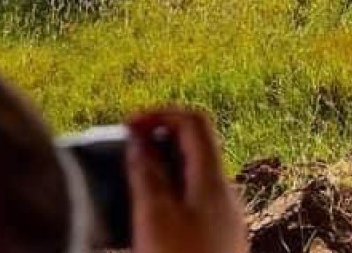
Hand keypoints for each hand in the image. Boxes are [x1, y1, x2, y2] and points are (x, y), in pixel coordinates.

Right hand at [126, 107, 247, 252]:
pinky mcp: (219, 238)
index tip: (129, 126)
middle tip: (126, 150)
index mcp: (213, 179)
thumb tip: (139, 142)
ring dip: (162, 169)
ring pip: (193, 175)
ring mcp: (225, 217)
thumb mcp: (155, 215)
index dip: (160, 114)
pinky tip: (149, 216)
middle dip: (158, 140)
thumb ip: (146, 174)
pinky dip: (169, 194)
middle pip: (194, 147)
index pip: (193, 121)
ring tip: (132, 184)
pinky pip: (193, 200)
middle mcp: (225, 193)